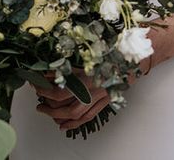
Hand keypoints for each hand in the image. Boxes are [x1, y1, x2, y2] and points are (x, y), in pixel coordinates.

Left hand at [32, 58, 152, 130]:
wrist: (136, 55)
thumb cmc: (116, 48)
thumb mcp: (90, 51)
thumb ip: (71, 61)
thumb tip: (52, 67)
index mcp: (87, 74)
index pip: (60, 88)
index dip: (45, 88)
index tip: (36, 82)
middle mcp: (92, 88)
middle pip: (64, 103)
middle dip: (48, 103)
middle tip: (38, 99)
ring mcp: (100, 96)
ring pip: (75, 113)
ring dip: (57, 116)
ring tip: (46, 112)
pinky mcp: (106, 100)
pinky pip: (88, 116)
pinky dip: (74, 123)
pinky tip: (64, 125)